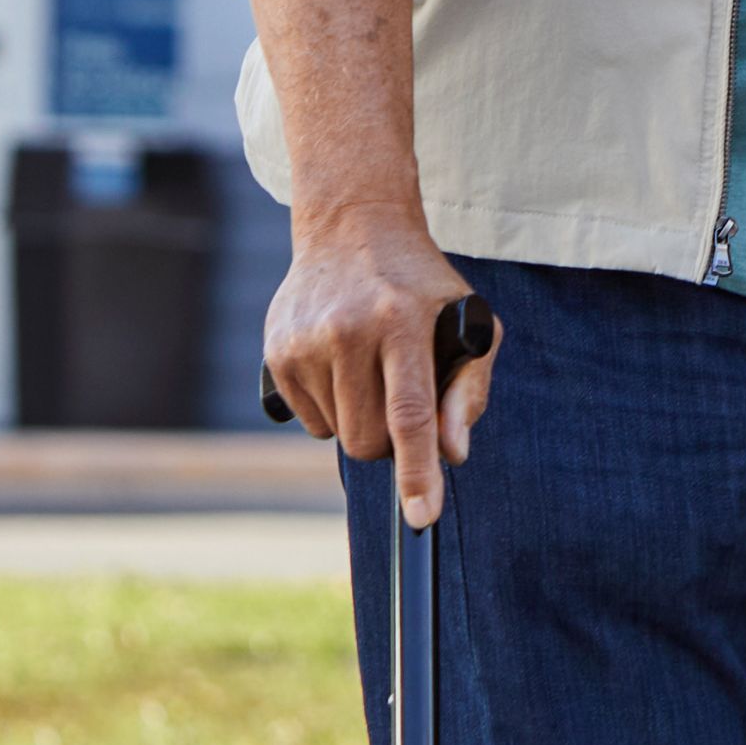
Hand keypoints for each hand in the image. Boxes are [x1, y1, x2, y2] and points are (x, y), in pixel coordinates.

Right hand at [263, 202, 499, 526]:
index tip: (423, 517)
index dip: (418, 471)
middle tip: (404, 401)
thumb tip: (453, 454)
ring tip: (373, 370)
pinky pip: (310, 421)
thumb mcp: (470, 320)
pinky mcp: (276, 354)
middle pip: (369, 440)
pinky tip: (343, 366)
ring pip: (338, 435)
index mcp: (402, 322)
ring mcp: (306, 343)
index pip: (409, 413)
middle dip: (392, 443)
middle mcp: (348, 332)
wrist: (353, 227)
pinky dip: (333, 410)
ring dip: (362, 422)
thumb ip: (469, 389)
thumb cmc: (422, 284)